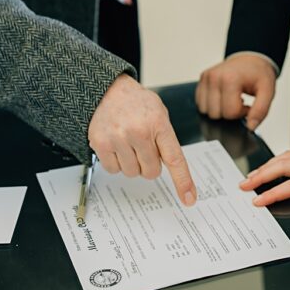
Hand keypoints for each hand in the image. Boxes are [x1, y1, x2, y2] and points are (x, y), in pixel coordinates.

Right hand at [88, 74, 196, 205]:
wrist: (108, 90)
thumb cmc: (137, 104)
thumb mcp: (160, 114)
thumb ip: (166, 139)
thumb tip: (170, 168)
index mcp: (159, 124)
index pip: (175, 159)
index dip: (183, 181)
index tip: (189, 199)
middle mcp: (139, 132)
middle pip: (151, 171)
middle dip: (150, 165)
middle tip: (144, 148)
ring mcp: (119, 138)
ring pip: (132, 173)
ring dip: (132, 164)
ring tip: (129, 143)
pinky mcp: (100, 144)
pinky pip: (113, 169)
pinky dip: (116, 162)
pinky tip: (116, 145)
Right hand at [195, 55, 275, 130]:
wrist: (251, 59)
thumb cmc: (259, 73)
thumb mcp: (268, 91)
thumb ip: (261, 110)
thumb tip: (250, 127)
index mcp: (230, 79)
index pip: (230, 112)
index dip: (241, 113)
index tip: (247, 104)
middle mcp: (214, 77)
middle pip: (215, 114)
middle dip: (229, 113)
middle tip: (239, 102)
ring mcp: (206, 78)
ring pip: (205, 111)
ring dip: (219, 110)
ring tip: (231, 99)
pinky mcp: (201, 80)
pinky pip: (200, 104)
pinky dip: (212, 105)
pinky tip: (223, 97)